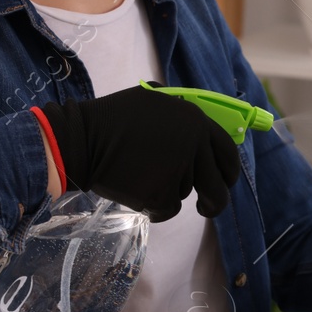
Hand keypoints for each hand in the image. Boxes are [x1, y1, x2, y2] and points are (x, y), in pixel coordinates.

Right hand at [35, 85, 240, 220]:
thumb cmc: (113, 119)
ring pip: (186, 194)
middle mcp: (193, 145)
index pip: (229, 153)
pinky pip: (168, 210)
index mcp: (196, 121)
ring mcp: (179, 170)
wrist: (82, 139)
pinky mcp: (161, 193)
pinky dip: (154, 207)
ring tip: (141, 174)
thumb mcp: (154, 101)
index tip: (224, 180)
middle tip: (206, 206)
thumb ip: (182, 116)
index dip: (229, 171)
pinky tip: (134, 189)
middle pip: (218, 186)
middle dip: (214, 201)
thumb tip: (201, 130)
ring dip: (169, 192)